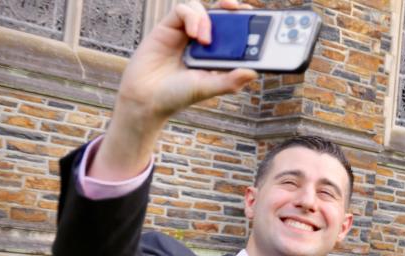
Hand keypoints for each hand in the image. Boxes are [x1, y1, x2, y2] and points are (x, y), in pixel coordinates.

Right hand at [93, 0, 257, 179]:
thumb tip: (253, 72)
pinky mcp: (167, 27)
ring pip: (201, 9)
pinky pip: (182, 10)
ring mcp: (185, 32)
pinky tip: (194, 35)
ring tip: (206, 40)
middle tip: (240, 9)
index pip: (235, 31)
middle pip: (220, 14)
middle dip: (232, 8)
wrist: (145, 99)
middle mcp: (202, 40)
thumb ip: (229, 81)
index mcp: (216, 53)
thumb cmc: (177, 95)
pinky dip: (192, 18)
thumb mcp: (208, 88)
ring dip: (207, 19)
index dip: (246, 21)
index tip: (259, 18)